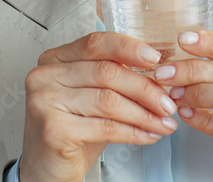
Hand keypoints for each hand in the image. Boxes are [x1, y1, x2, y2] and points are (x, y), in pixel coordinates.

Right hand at [19, 32, 179, 181]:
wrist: (48, 169)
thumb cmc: (72, 130)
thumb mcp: (91, 95)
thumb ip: (113, 76)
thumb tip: (156, 70)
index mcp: (54, 59)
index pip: (95, 43)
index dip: (128, 48)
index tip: (155, 59)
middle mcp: (45, 76)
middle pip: (106, 72)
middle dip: (144, 88)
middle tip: (168, 102)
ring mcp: (45, 102)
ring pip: (109, 100)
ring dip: (144, 113)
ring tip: (164, 122)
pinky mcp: (53, 129)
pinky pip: (105, 127)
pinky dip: (133, 132)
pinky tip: (148, 135)